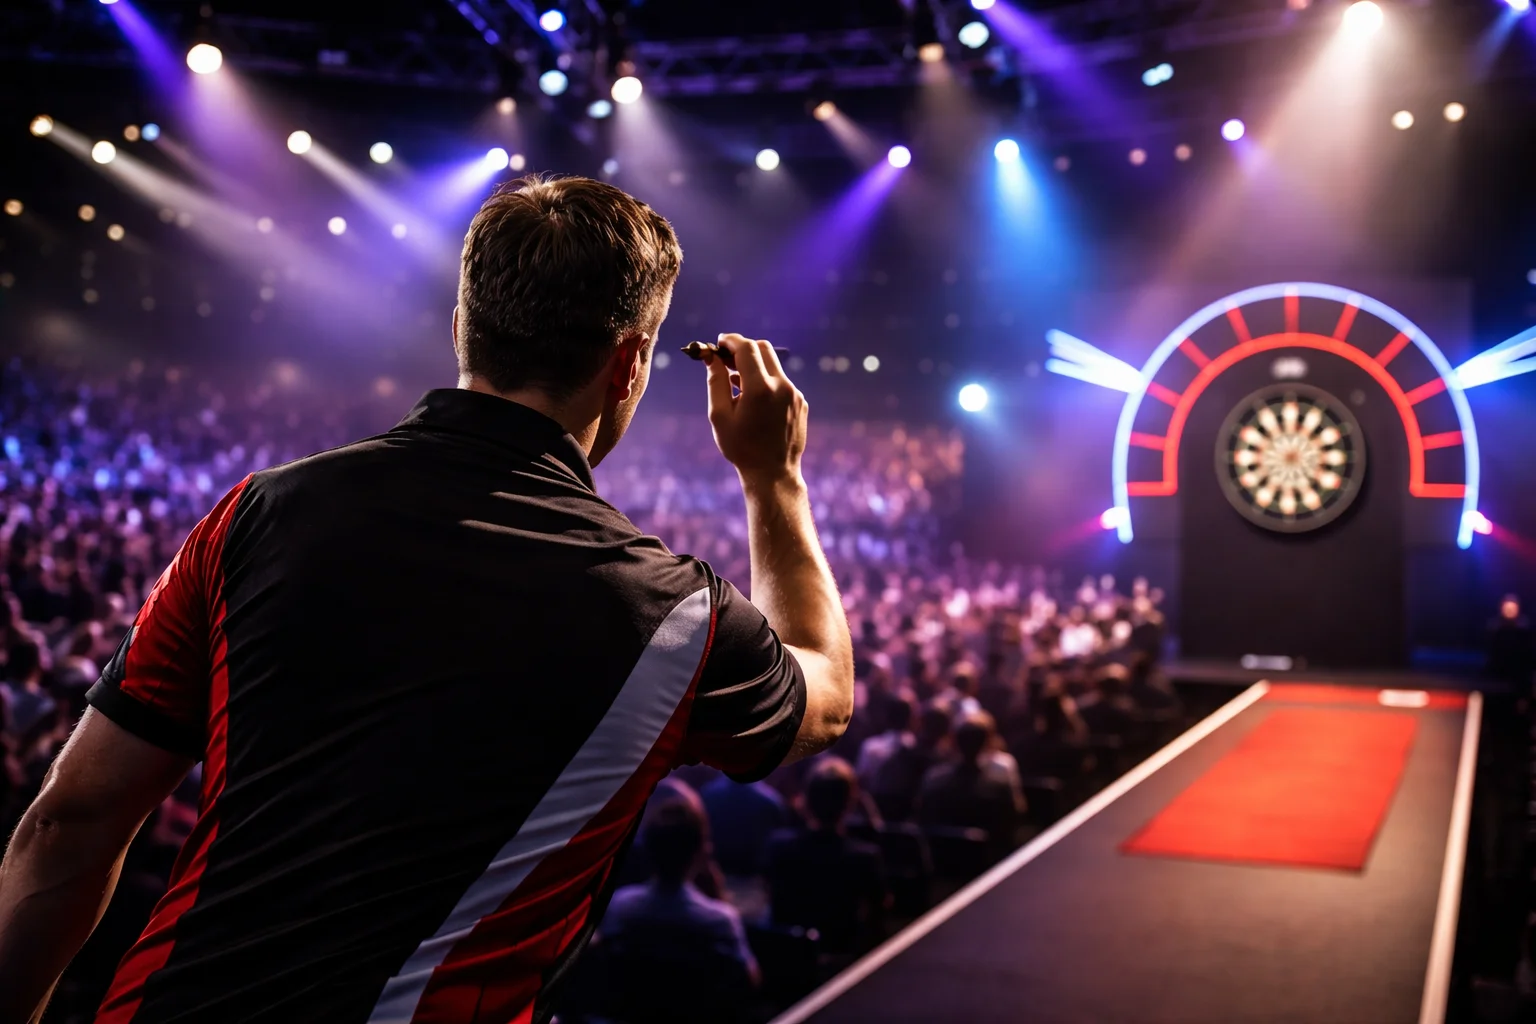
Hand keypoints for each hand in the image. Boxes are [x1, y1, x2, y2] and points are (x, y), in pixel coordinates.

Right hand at [705, 334, 807, 486]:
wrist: (773, 473)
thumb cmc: (741, 448)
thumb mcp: (719, 416)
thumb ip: (716, 382)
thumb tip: (711, 357)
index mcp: (760, 389)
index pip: (747, 348)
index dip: (731, 340)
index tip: (718, 343)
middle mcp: (782, 387)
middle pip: (763, 348)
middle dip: (743, 348)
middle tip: (726, 359)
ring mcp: (795, 394)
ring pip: (773, 365)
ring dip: (754, 365)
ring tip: (735, 382)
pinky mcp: (801, 402)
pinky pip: (781, 382)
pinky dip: (766, 381)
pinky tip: (752, 399)